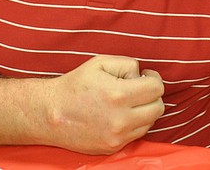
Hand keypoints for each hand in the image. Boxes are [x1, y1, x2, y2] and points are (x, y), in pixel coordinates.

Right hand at [42, 55, 164, 153]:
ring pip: (150, 122)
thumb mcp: (100, 63)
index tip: (146, 76)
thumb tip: (142, 76)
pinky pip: (137, 134)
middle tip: (139, 88)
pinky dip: (134, 123)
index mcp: (118, 95)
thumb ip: (128, 64)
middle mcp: (120, 119)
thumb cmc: (75, 85)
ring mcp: (117, 137)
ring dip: (145, 110)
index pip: (157, 89)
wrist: (50, 113)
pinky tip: (120, 114)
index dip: (154, 78)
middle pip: (158, 108)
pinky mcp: (113, 147)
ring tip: (127, 101)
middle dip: (152, 95)